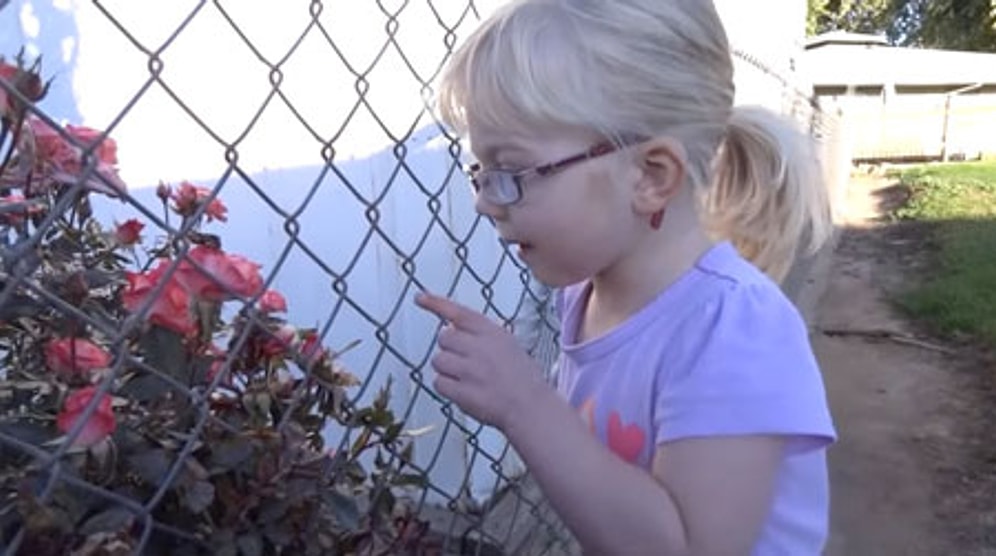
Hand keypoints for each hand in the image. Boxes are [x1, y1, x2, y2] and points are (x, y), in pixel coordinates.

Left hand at [414, 291, 549, 430]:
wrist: (530, 407)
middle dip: (449, 348)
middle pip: (444, 338)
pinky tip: (464, 391)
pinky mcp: (463, 392)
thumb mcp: (507, 344)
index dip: (436, 303)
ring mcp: (471, 370)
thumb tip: (449, 329)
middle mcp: (480, 348)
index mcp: (493, 333)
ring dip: (447, 369)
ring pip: (438, 360)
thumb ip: (480, 335)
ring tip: (467, 378)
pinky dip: (447, 388)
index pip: (459, 313)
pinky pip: (439, 383)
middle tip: (465, 361)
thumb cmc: (520, 377)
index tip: (420, 298)